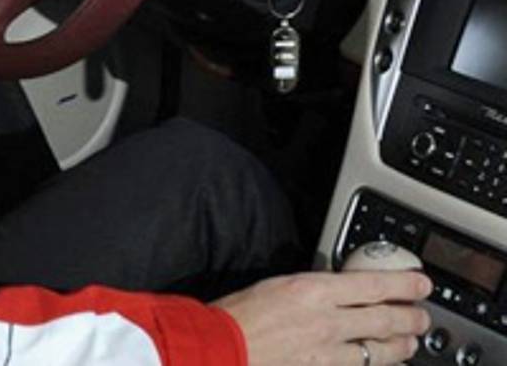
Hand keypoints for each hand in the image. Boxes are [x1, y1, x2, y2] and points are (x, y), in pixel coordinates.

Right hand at [214, 271, 431, 365]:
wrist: (220, 347)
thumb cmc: (238, 315)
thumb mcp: (277, 286)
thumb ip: (311, 289)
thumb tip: (337, 290)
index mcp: (313, 290)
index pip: (373, 284)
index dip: (405, 284)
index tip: (421, 284)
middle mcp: (326, 321)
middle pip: (386, 319)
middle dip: (411, 318)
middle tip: (422, 317)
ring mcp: (326, 353)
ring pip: (379, 351)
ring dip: (401, 346)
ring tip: (409, 343)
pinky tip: (383, 364)